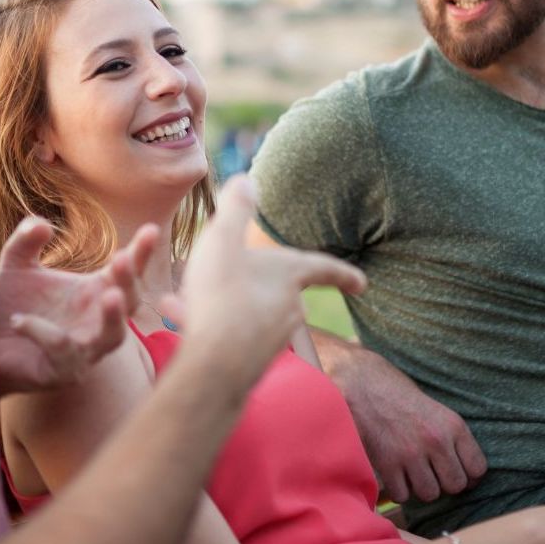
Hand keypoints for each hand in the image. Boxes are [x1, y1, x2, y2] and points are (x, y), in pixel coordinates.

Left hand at [0, 219, 157, 398]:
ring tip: (110, 295)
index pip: (126, 270)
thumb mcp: (15, 266)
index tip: (151, 229)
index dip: (141, 252)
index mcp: (95, 291)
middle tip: (122, 259)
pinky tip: (19, 320)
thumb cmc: (13, 304)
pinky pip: (63, 350)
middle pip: (130, 301)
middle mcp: (98, 320)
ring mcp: (86, 349)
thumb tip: (41, 224)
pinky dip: (43, 331)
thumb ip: (25, 242)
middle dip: (129, 281)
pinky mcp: (64, 371)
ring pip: (113, 336)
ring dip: (114, 317)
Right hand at [168, 178, 366, 392]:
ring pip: (251, 312)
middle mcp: (290, 310)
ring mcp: (273, 340)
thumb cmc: (221, 295)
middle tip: (230, 275)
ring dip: (226, 302)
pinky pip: (232, 333)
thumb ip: (235, 210)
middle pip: (282, 291)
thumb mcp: (222, 241)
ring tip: (189, 296)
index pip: (325, 269)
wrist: (213, 363)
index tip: (363, 284)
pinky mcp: (252, 362)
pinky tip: (181, 318)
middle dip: (258, 282)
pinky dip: (213, 322)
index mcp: (289, 277)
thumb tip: (246, 180)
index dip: (344, 273)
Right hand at [321, 340, 485, 503]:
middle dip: (445, 483)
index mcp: (453, 426)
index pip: (478, 469)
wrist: (361, 383)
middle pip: (455, 485)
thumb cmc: (399, 394)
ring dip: (422, 487)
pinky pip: (403, 495)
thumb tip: (465, 472)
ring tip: (413, 472)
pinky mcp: (387, 463)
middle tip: (433, 472)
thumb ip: (452, 438)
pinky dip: (399, 489)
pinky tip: (396, 474)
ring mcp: (410, 454)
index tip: (457, 471)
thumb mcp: (436, 409)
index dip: (469, 475)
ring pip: (430, 494)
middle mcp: (436, 441)